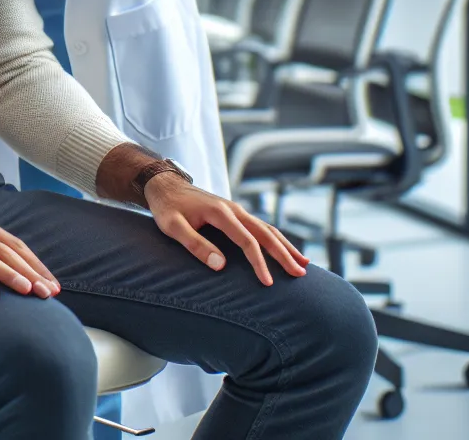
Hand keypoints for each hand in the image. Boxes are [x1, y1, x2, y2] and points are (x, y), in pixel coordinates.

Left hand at [142, 174, 309, 286]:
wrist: (164, 185)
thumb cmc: (166, 208)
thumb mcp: (172, 227)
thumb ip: (195, 244)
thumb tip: (221, 265)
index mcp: (221, 213)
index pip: (247, 241)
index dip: (259, 263)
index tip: (268, 283)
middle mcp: (234, 209)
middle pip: (266, 233)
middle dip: (284, 254)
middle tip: (300, 274)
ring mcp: (236, 210)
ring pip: (267, 229)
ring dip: (286, 246)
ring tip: (304, 264)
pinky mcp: (235, 214)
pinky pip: (260, 227)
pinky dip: (276, 239)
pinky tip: (285, 250)